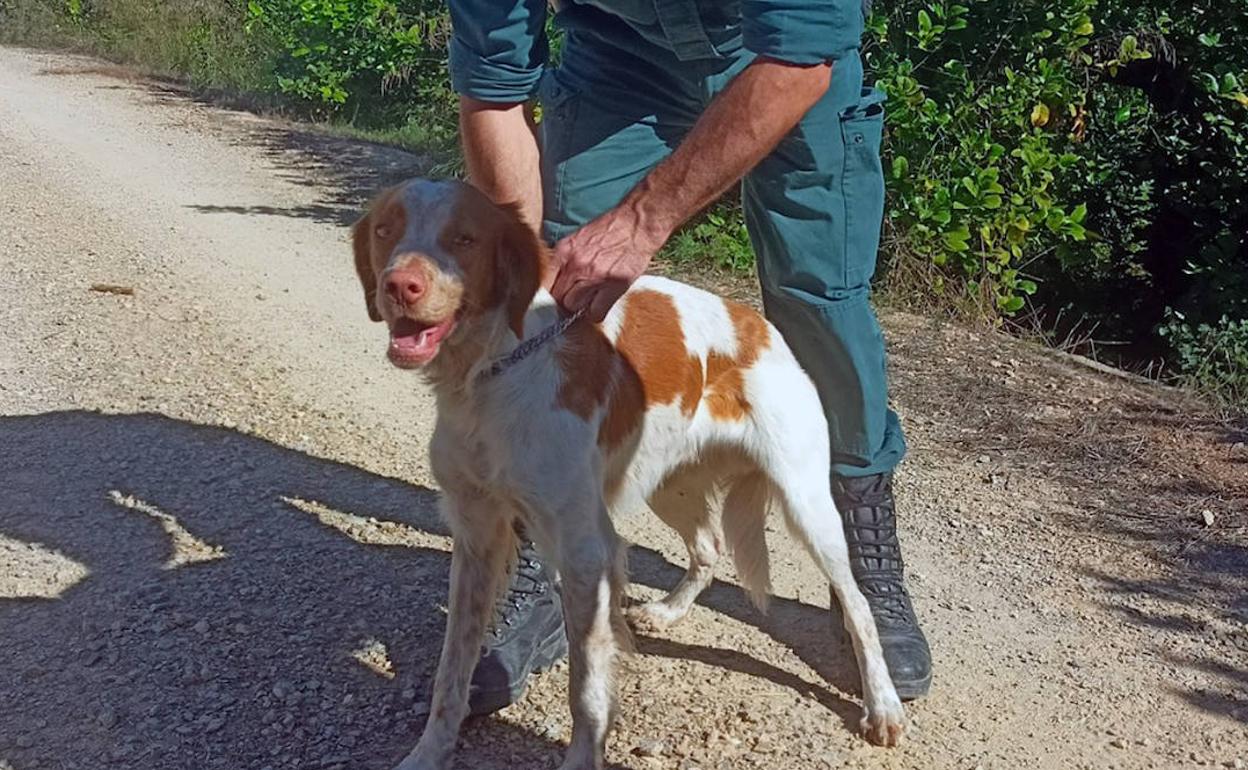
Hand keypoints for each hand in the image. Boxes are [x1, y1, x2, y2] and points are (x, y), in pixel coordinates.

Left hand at [550, 204, 667, 321]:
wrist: (637, 223)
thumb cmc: (611, 229)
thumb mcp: (579, 237)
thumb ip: (566, 257)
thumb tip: (557, 278)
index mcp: (564, 251)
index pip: (544, 283)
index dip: (550, 293)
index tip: (557, 297)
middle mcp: (576, 264)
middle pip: (558, 298)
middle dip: (565, 301)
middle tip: (576, 298)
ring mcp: (594, 277)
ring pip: (574, 307)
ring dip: (580, 307)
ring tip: (589, 299)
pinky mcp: (613, 286)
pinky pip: (595, 313)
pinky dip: (596, 313)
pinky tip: (600, 303)